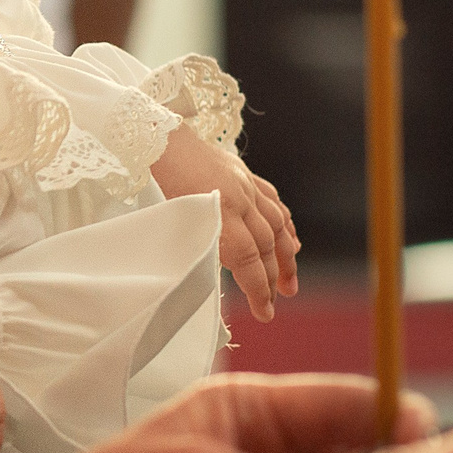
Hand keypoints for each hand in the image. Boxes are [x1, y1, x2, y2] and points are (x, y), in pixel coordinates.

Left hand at [149, 129, 298, 320]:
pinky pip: (274, 203)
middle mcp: (240, 199)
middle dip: (273, 279)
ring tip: (289, 283)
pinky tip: (291, 243)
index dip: (259, 289)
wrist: (162, 139)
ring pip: (276, 226)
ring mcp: (246, 186)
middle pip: (265, 246)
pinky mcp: (246, 175)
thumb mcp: (176, 218)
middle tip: (274, 302)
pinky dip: (285, 226)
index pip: (248, 259)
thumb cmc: (161, 181)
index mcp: (219, 212)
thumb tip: (215, 276)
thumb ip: (200, 244)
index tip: (264, 313)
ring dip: (286, 257)